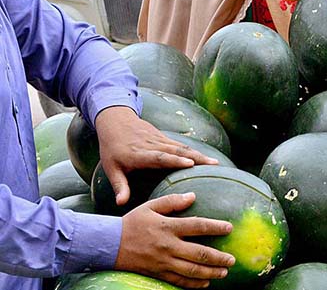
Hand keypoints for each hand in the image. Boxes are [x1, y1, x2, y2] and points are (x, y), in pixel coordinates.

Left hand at [95, 107, 218, 205]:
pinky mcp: (164, 137)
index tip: (190, 164)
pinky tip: (205, 157)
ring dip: (199, 154)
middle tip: (213, 165)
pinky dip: (194, 150)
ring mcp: (160, 140)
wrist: (116, 121)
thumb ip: (119, 186)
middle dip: (196, 158)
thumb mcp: (111, 168)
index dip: (175, 160)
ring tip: (215, 163)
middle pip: (177, 151)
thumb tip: (121, 204)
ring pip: (182, 147)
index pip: (159, 157)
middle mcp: (152, 146)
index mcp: (139, 155)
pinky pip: (181, 145)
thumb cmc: (112, 149)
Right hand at [116, 193, 235, 288]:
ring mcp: (163, 262)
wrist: (109, 245)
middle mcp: (168, 246)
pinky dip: (193, 284)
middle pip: (199, 253)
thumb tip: (193, 196)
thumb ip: (172, 201)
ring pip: (191, 270)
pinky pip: (178, 281)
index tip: (230, 228)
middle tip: (232, 260)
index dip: (215, 227)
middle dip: (218, 258)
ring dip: (210, 273)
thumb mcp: (150, 206)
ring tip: (224, 272)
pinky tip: (205, 284)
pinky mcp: (157, 273)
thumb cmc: (132, 223)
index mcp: (168, 227)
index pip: (197, 226)